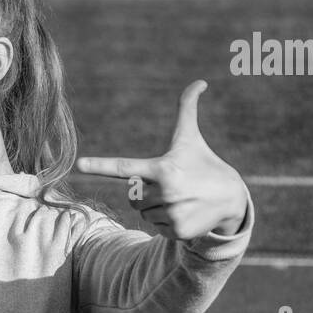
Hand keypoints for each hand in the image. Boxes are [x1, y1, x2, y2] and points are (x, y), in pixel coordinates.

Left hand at [75, 80, 247, 239]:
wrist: (233, 198)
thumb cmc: (205, 163)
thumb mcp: (192, 138)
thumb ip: (187, 110)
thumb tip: (199, 81)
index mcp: (162, 168)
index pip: (124, 167)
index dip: (100, 165)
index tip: (79, 165)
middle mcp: (165, 192)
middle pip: (132, 196)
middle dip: (145, 192)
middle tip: (170, 186)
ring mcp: (171, 213)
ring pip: (143, 213)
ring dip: (155, 207)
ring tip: (179, 199)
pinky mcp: (177, 231)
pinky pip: (155, 227)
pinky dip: (166, 222)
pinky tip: (184, 212)